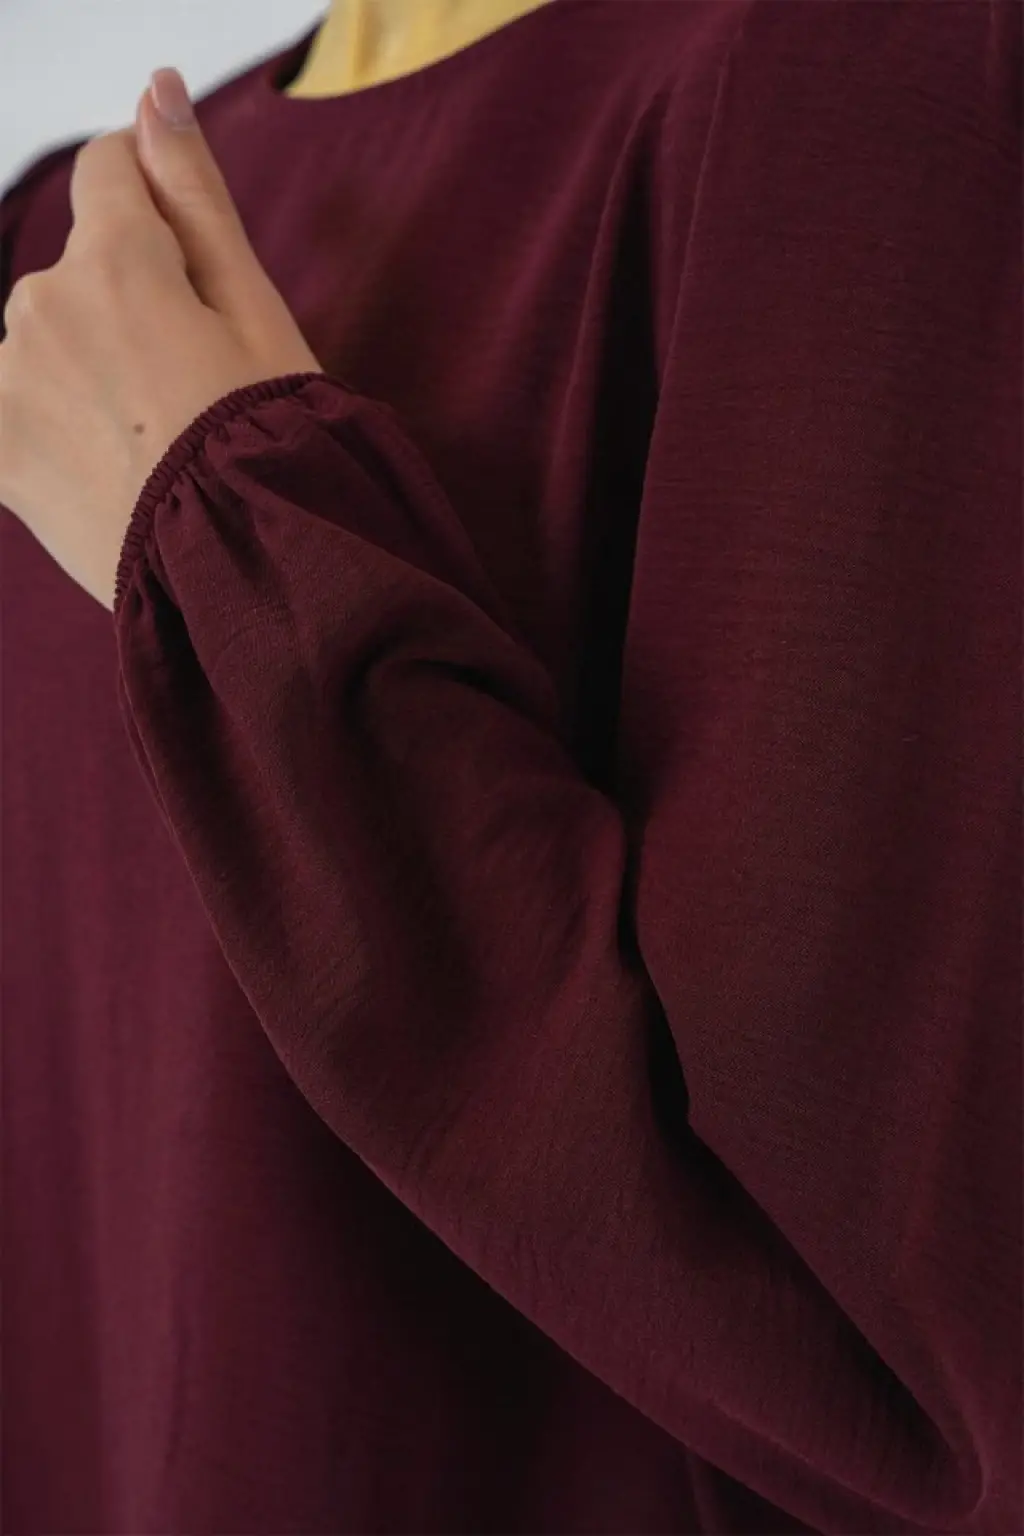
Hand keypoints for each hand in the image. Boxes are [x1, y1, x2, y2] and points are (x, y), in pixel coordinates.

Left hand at [0, 68, 321, 611]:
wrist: (238, 577)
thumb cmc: (266, 446)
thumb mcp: (256, 312)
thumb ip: (194, 193)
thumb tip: (153, 90)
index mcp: (115, 262)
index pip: (108, 169)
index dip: (155, 209)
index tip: (192, 277)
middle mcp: (40, 308)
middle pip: (76, 269)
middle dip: (124, 305)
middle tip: (191, 391)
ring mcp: (7, 383)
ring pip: (45, 338)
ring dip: (87, 368)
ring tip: (153, 442)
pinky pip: (18, 401)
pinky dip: (56, 421)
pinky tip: (111, 466)